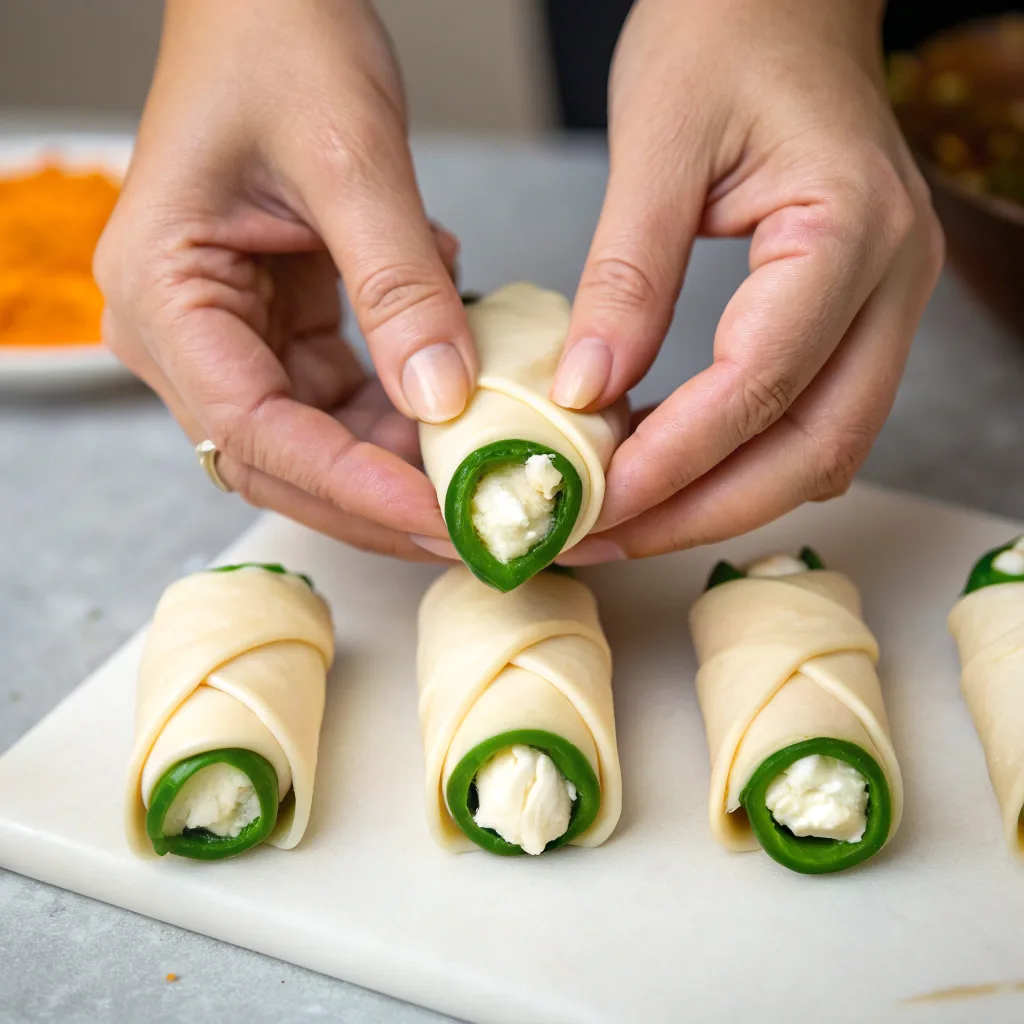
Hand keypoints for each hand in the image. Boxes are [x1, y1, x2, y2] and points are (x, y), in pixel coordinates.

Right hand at [95, 0, 475, 558]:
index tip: (436, 512)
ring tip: (482, 475)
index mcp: (163, 293)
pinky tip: (456, 403)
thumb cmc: (277, 40)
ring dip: (398, 466)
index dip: (349, 485)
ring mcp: (228, 334)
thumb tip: (443, 396)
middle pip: (279, 460)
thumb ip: (396, 285)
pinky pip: (339, 399)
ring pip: (314, 441)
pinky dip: (400, 415)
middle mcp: (183, 331)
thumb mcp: (348, 157)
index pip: (253, 430)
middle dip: (377, 500)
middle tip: (471, 525)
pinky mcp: (275, 327)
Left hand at [551, 0, 943, 563]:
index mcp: (850, 228)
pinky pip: (806, 418)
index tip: (594, 499)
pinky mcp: (851, 315)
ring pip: (818, 450)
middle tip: (606, 537)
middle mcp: (891, 280)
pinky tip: (661, 465)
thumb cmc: (723, 36)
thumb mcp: (655, 144)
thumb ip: (625, 277)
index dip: (675, 458)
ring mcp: (883, 304)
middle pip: (812, 448)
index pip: (763, 382)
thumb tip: (584, 392)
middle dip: (703, 510)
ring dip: (720, 499)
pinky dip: (735, 460)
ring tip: (623, 518)